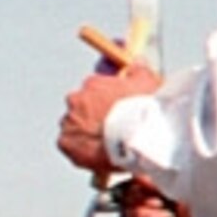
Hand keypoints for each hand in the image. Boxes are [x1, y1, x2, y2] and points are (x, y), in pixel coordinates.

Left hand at [58, 53, 158, 176]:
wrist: (135, 138)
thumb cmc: (143, 111)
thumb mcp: (149, 84)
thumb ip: (140, 72)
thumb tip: (138, 62)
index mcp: (93, 84)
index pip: (95, 90)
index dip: (107, 102)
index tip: (118, 112)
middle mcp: (76, 100)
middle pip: (83, 108)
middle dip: (95, 117)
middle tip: (114, 129)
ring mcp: (69, 122)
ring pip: (76, 127)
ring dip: (88, 133)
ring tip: (108, 145)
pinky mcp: (66, 143)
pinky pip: (72, 146)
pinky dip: (82, 150)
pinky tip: (98, 155)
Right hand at [113, 183, 202, 216]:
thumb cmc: (209, 209)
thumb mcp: (179, 186)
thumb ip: (151, 179)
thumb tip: (134, 173)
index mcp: (157, 198)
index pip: (125, 197)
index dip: (135, 198)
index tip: (154, 199)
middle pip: (124, 216)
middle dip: (144, 216)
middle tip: (166, 216)